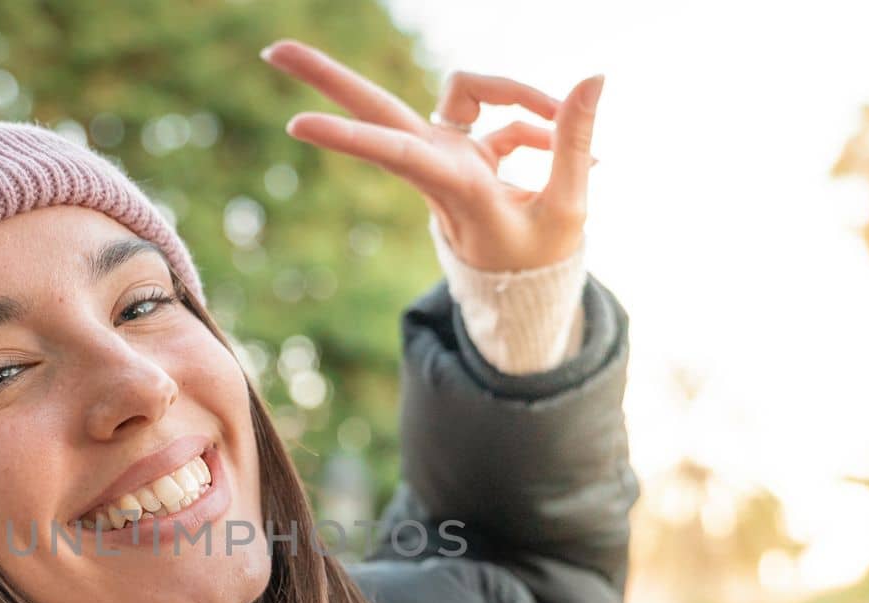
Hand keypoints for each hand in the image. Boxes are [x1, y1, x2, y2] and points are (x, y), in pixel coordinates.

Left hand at [260, 39, 601, 273]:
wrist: (523, 287)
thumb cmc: (537, 260)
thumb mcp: (567, 210)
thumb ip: (573, 143)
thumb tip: (594, 76)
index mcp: (452, 189)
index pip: (396, 154)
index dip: (350, 136)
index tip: (295, 123)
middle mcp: (438, 164)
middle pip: (378, 108)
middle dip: (328, 78)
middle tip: (274, 49)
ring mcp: (450, 151)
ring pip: (465, 88)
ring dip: (523, 92)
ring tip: (578, 132)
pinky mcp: (469, 145)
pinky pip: (506, 113)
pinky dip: (544, 124)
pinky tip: (586, 153)